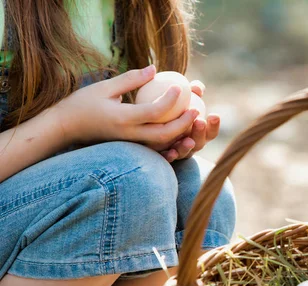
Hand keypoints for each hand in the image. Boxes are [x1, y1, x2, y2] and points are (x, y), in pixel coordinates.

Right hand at [54, 65, 198, 151]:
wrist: (66, 128)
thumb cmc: (82, 104)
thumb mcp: (104, 87)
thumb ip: (131, 79)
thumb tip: (155, 69)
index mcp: (122, 118)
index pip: (154, 112)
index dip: (170, 100)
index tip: (180, 87)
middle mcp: (129, 135)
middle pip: (164, 134)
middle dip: (184, 123)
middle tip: (196, 108)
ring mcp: (130, 145)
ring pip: (162, 145)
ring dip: (180, 136)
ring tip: (192, 121)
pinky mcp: (131, 148)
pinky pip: (155, 149)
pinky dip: (169, 143)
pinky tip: (179, 132)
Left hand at [160, 80, 219, 161]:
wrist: (142, 121)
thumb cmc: (169, 104)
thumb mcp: (180, 97)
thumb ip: (191, 92)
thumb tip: (197, 86)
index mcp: (196, 132)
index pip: (210, 132)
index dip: (214, 126)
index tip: (214, 115)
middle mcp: (188, 145)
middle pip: (199, 143)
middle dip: (201, 134)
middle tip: (199, 122)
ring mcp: (175, 152)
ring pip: (184, 153)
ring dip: (187, 147)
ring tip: (188, 141)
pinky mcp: (159, 157)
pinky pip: (165, 158)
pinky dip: (170, 156)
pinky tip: (170, 152)